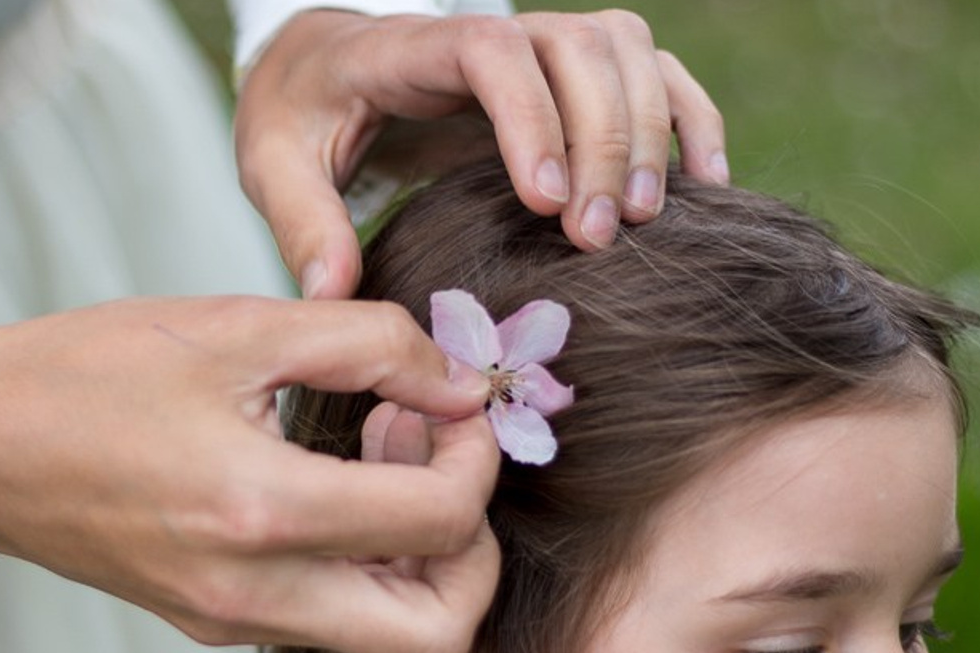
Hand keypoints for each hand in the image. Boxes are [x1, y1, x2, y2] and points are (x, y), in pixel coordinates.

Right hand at [0, 297, 500, 652]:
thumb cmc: (83, 376)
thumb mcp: (234, 326)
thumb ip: (370, 343)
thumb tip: (463, 383)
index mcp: (260, 512)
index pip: (441, 522)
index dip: (478, 459)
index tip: (456, 407)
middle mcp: (257, 595)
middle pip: (441, 639)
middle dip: (476, 555)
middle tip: (443, 467)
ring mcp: (242, 625)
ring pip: (396, 641)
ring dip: (427, 560)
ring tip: (386, 460)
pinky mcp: (227, 628)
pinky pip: (340, 620)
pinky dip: (374, 565)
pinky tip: (344, 486)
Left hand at [234, 8, 727, 298]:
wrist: (327, 73)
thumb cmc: (303, 119)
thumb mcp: (275, 164)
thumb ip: (301, 223)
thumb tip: (332, 290)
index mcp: (407, 47)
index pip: (488, 52)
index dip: (528, 118)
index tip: (543, 203)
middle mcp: (488, 33)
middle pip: (577, 46)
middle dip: (600, 140)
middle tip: (597, 237)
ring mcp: (539, 48)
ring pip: (626, 50)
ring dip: (648, 132)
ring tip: (644, 220)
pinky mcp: (573, 77)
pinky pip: (653, 72)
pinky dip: (688, 119)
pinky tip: (704, 186)